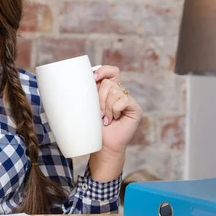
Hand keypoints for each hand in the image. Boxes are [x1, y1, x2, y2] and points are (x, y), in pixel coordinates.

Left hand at [89, 65, 141, 180]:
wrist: (102, 145)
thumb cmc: (93, 127)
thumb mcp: (88, 106)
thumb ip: (88, 91)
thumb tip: (80, 76)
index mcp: (109, 89)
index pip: (111, 71)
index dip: (103, 71)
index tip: (93, 78)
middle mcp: (120, 92)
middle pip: (110, 82)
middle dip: (100, 97)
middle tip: (98, 113)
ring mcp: (128, 100)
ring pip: (115, 92)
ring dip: (106, 107)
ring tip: (105, 119)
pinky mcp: (135, 108)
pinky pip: (123, 101)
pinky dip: (115, 110)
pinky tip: (114, 120)